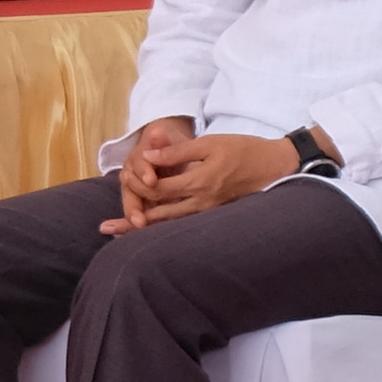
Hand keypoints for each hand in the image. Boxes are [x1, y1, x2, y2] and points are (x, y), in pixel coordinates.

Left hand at [111, 130, 295, 233]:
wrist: (277, 166)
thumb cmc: (244, 150)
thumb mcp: (211, 143)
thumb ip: (178, 151)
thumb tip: (148, 155)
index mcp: (199, 182)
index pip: (158, 188)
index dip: (137, 184)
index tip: (121, 179)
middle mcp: (202, 202)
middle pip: (159, 214)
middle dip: (131, 222)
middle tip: (105, 229)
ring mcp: (209, 211)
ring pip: (170, 224)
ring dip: (144, 231)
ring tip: (119, 238)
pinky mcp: (214, 214)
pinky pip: (184, 225)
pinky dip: (165, 231)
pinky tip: (150, 233)